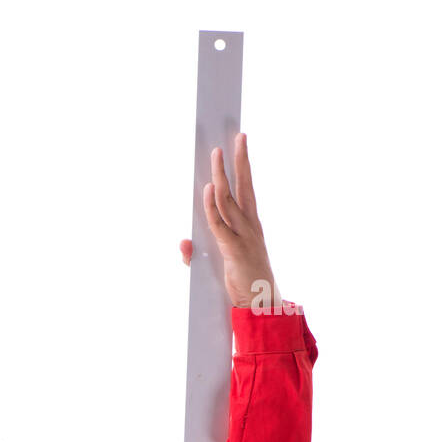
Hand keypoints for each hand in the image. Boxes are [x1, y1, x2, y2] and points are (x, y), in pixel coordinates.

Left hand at [178, 132, 280, 309]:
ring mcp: (243, 235)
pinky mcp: (233, 248)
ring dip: (221, 175)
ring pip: (229, 199)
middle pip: (244, 186)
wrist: (260, 305)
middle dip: (240, 160)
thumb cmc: (242, 282)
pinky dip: (212, 206)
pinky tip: (207, 189)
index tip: (241, 143)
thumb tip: (182, 244)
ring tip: (216, 155)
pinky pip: (220, 223)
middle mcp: (250, 225)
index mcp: (251, 224)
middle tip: (237, 136)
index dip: (244, 166)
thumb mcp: (218, 263)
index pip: (247, 188)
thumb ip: (197, 252)